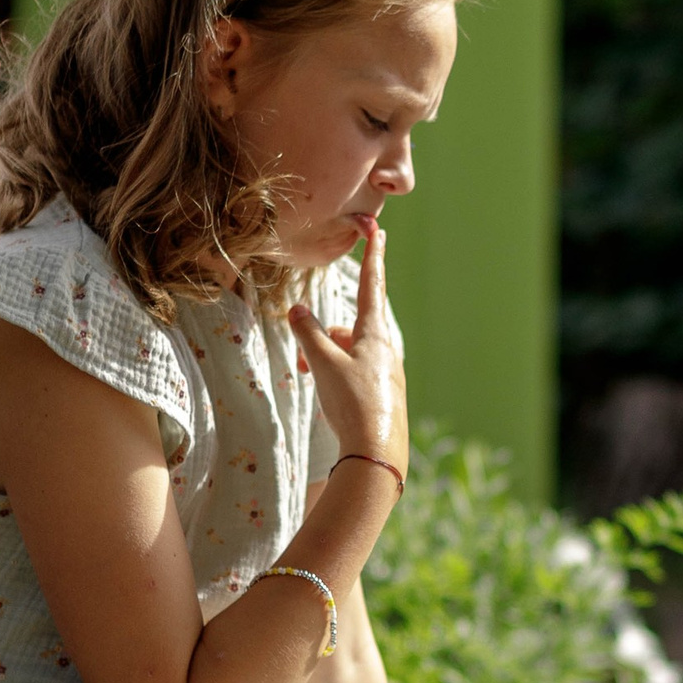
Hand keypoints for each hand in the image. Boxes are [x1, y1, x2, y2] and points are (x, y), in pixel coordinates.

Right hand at [287, 220, 402, 468]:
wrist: (378, 452)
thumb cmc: (352, 404)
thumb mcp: (324, 365)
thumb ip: (309, 335)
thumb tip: (297, 310)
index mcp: (375, 334)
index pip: (372, 283)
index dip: (372, 254)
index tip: (377, 230)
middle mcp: (385, 349)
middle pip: (350, 326)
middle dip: (325, 338)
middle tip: (308, 363)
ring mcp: (385, 371)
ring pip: (349, 352)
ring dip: (326, 359)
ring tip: (312, 380)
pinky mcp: (382, 392)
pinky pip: (354, 372)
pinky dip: (336, 376)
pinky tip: (329, 396)